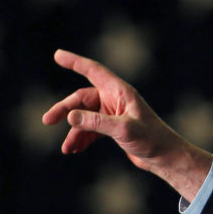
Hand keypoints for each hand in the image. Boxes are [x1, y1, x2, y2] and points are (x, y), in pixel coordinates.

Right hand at [43, 49, 211, 199]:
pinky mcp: (113, 128)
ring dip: (74, 131)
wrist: (166, 158)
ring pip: (84, 117)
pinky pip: (91, 129)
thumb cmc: (152, 140)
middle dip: (65, 110)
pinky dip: (82, 138)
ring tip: (66, 148)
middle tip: (47, 120)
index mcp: (120, 92)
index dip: (75, 62)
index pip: (93, 71)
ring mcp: (113, 114)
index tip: (57, 55)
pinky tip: (74, 150)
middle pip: (82, 98)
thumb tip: (70, 117)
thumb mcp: (124, 130)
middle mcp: (115, 100)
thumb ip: (96, 123)